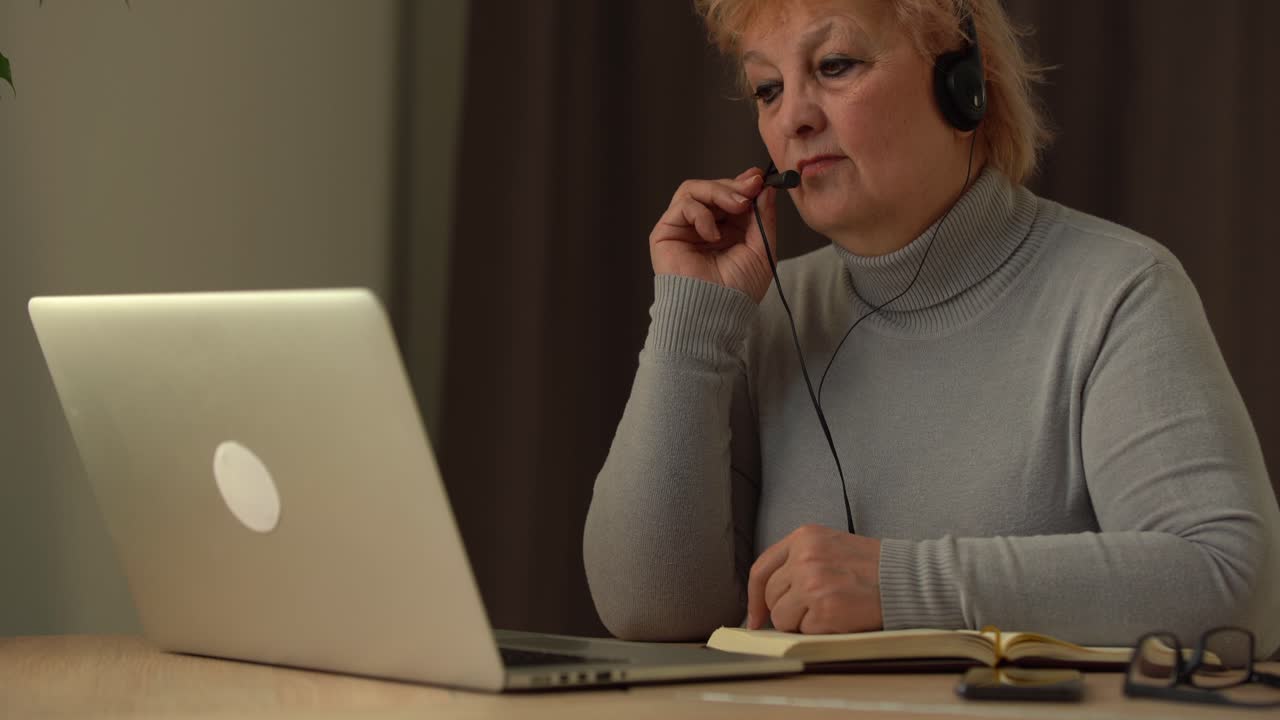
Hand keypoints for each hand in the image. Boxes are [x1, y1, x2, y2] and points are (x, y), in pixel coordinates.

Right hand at [648, 168, 777, 302]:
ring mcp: (684, 228)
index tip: (760, 178)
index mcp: (726, 230)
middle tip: (751, 189)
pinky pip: (683, 205)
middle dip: (734, 185)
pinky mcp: (666, 232)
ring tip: (736, 206)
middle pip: (713, 188)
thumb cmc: (737, 291)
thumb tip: (766, 188)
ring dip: (719, 192)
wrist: (716, 312)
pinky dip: (702, 213)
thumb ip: (763, 217)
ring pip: (695, 189)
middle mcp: (704, 226)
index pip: (730, 195)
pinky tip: (713, 235)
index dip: (744, 182)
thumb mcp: (762, 249)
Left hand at [747, 524, 883, 633]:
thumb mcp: (830, 546)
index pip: (761, 568)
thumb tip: (769, 596)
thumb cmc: (873, 567)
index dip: (754, 596)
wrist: (907, 579)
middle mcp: (804, 558)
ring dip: (801, 622)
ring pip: (782, 617)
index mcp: (804, 537)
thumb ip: (799, 561)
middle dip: (785, 610)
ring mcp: (812, 584)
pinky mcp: (824, 609)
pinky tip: (840, 617)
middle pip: (770, 595)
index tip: (755, 615)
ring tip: (830, 610)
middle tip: (811, 611)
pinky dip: (819, 631)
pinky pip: (803, 631)